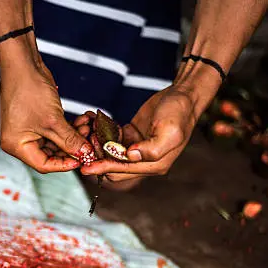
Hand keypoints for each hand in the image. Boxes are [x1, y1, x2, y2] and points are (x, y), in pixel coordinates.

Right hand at [0, 53, 92, 172]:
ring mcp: (28, 131)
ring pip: (55, 143)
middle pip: (51, 155)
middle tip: (89, 140)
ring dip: (72, 137)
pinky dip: (68, 128)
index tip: (83, 159)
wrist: (23, 63)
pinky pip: (54, 131)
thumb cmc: (30, 90)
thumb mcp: (53, 120)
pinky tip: (81, 121)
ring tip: (87, 126)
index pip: (43, 164)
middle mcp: (20, 141)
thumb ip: (70, 140)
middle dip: (71, 148)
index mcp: (16, 145)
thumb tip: (85, 154)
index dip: (65, 164)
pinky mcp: (36, 121)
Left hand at [79, 85, 200, 181]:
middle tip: (84, 147)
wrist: (182, 95)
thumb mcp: (169, 131)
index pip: (123, 172)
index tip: (86, 167)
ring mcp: (137, 149)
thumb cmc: (178, 112)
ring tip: (87, 135)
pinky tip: (94, 127)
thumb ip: (152, 149)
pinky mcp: (131, 137)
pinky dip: (103, 137)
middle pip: (114, 169)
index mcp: (155, 164)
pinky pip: (113, 142)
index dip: (104, 168)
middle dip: (98, 160)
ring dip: (98, 149)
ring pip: (111, 156)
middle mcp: (144, 161)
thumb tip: (130, 157)